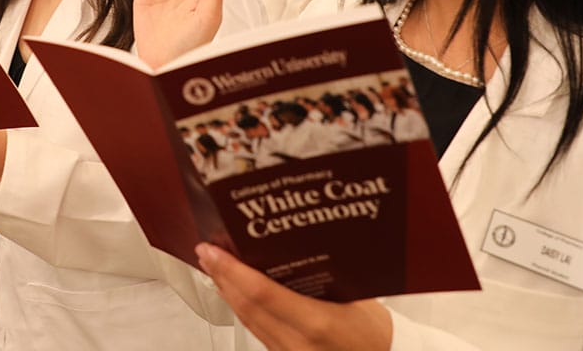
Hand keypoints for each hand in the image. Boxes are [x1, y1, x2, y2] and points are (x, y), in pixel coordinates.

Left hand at [195, 243, 390, 350]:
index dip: (231, 270)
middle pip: (247, 307)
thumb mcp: (356, 293)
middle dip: (221, 277)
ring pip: (248, 321)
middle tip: (206, 253)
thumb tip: (289, 241)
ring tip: (215, 268)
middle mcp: (299, 344)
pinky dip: (242, 311)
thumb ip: (321, 272)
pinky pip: (257, 333)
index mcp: (317, 323)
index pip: (261, 293)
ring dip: (227, 293)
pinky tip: (234, 295)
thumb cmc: (376, 331)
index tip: (212, 251)